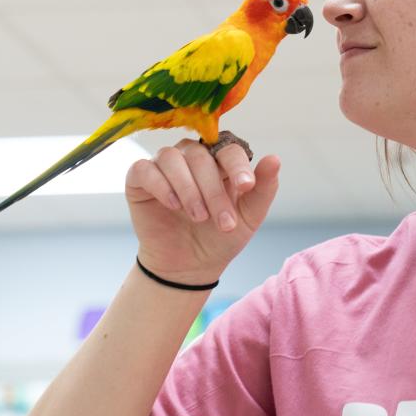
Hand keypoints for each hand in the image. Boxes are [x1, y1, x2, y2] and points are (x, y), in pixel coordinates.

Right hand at [124, 138, 279, 285]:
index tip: (246, 186)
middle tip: (223, 222)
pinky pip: (145, 169)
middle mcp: (192, 156)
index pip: (229, 150)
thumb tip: (275, 158)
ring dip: (188, 189)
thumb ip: (263, 188)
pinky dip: (160, 185)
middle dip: (214, 191)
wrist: (191, 265)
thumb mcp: (250, 216)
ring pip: (173, 159)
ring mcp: (165, 165)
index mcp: (220, 161)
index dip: (238, 165)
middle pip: (202, 157)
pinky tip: (172, 204)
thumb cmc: (222, 236)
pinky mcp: (140, 178)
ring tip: (198, 216)